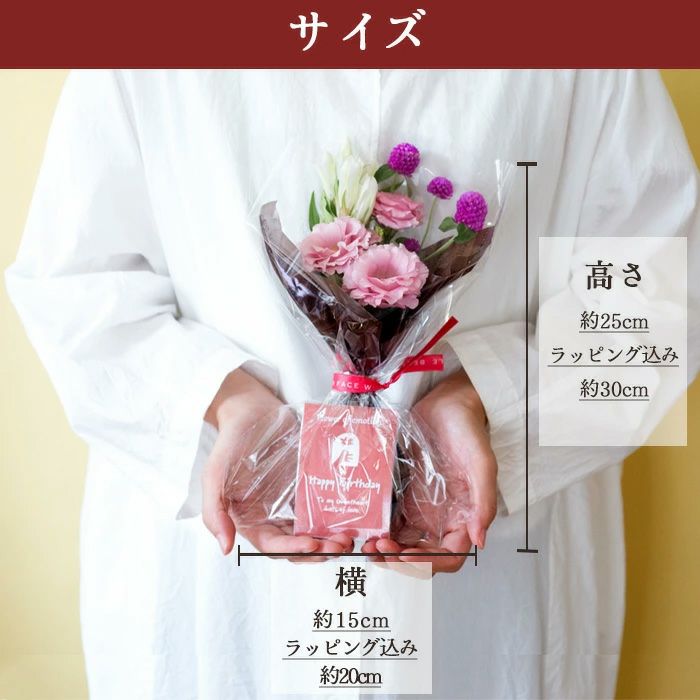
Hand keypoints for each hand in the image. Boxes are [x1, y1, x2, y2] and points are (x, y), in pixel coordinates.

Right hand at [202, 368, 353, 559]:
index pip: (272, 546)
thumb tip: (225, 549)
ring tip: (348, 535)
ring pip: (314, 531)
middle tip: (340, 544)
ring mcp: (292, 504)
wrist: (252, 411)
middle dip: (319, 550)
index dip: (292, 550)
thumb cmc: (230, 443)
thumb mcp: (214, 475)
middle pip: (297, 545)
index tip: (312, 544)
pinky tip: (352, 515)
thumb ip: (214, 512)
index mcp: (250, 521)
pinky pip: (325, 507)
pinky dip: (337, 517)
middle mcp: (272, 518)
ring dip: (331, 539)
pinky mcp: (309, 487)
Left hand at [362, 369, 496, 572]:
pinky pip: (392, 521)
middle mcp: (443, 518)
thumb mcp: (481, 464)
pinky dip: (380, 529)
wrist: (446, 404)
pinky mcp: (405, 495)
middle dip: (399, 560)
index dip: (427, 563)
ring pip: (404, 542)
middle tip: (377, 550)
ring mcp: (422, 508)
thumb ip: (484, 502)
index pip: (449, 557)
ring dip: (386, 550)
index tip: (405, 555)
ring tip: (368, 543)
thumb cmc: (468, 430)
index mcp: (465, 517)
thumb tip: (479, 539)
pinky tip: (366, 526)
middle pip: (422, 555)